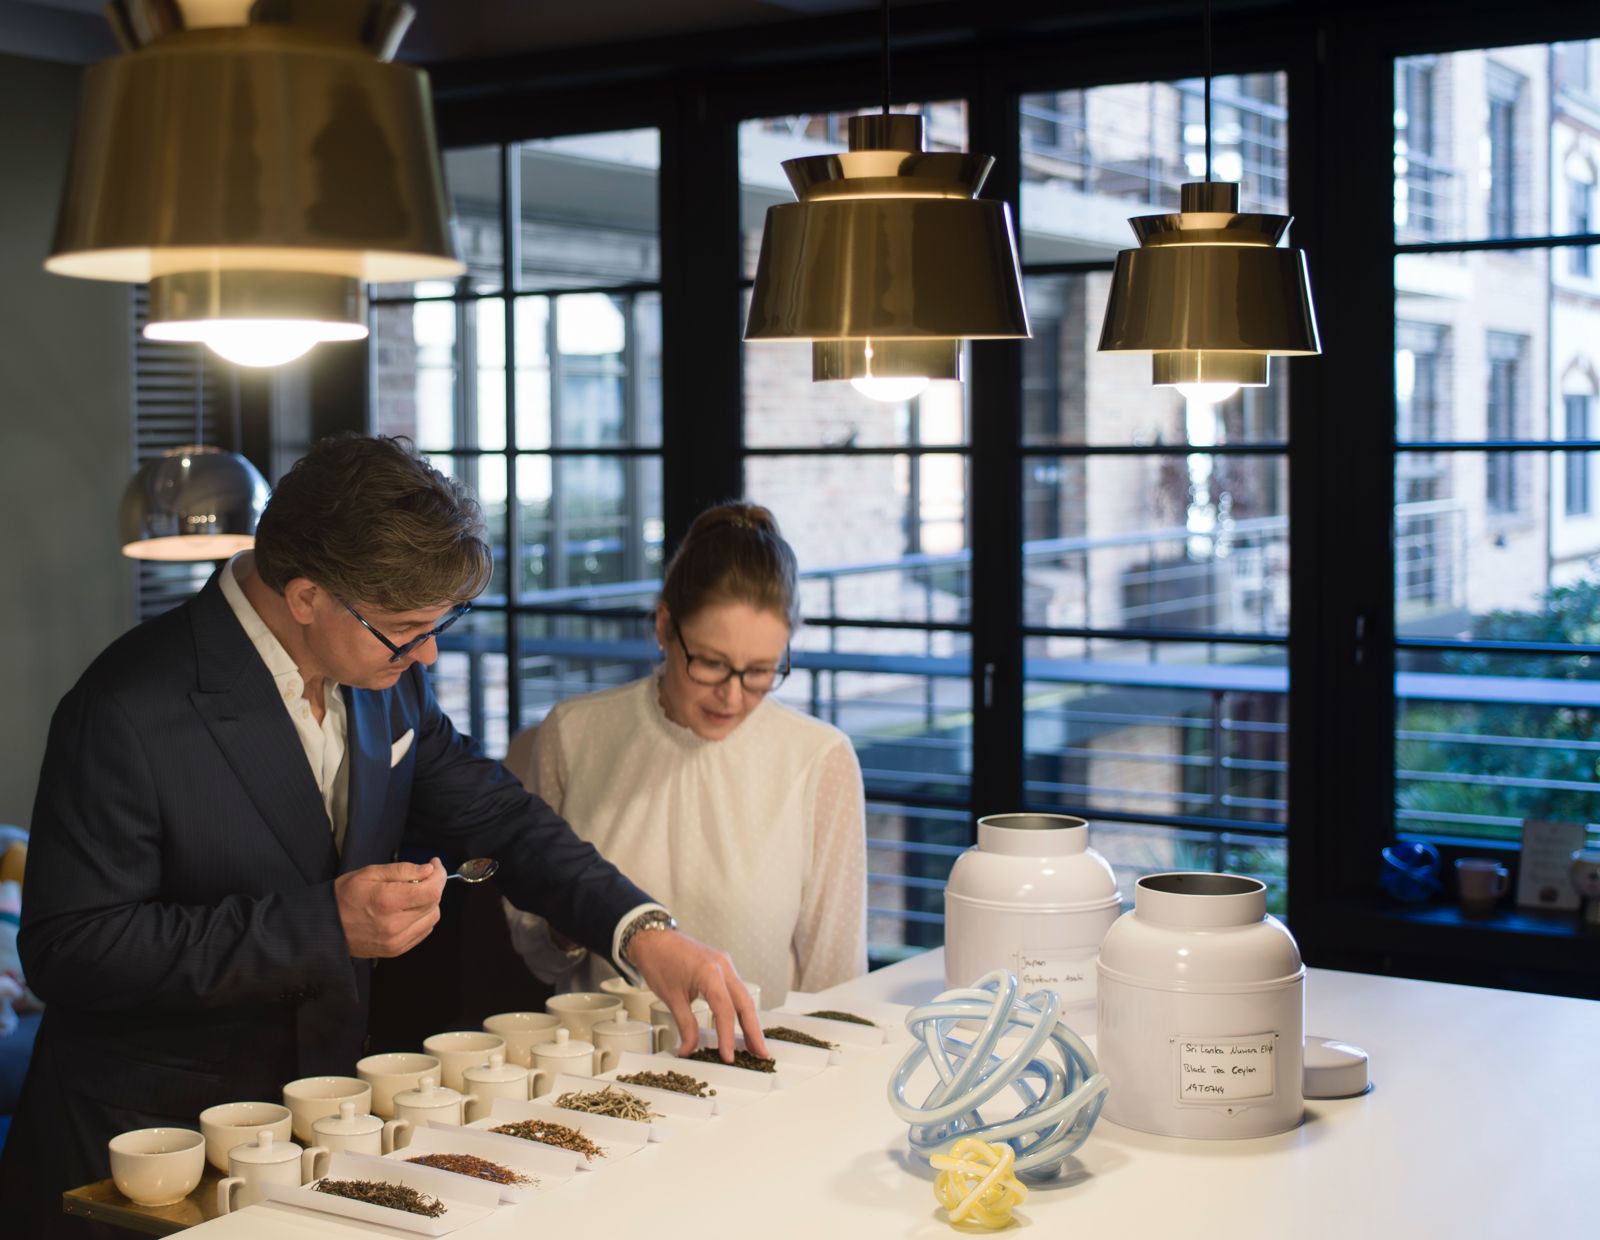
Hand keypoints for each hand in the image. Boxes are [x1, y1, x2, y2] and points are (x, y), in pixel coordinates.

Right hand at [335, 858, 444, 958]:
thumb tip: (429, 870)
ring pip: (432, 918)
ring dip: (430, 903)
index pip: (431, 891)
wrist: (326, 927)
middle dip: (434, 885)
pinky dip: (423, 917)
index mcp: (388, 902)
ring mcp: (396, 941)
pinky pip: (423, 931)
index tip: (434, 864)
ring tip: (415, 893)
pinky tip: (410, 909)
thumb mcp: (370, 873)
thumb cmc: (345, 895)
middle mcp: (395, 925)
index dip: (439, 875)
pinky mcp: (396, 950)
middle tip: (424, 875)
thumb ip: (402, 870)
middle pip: (434, 903)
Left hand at [625, 928, 766, 1060]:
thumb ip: (685, 1025)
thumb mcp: (671, 997)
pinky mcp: (722, 965)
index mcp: (710, 972)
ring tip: (755, 1044)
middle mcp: (723, 966)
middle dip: (754, 1030)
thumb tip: (690, 1049)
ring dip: (750, 1021)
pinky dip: (741, 1008)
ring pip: (744, 996)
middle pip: (745, 1003)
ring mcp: (725, 964)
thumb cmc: (659, 960)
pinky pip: (737, 989)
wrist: (653, 938)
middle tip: (761, 1053)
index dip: (728, 1036)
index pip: (725, 1010)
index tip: (728, 1056)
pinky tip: (743, 1023)